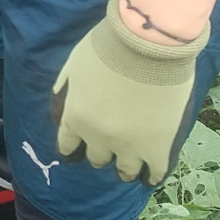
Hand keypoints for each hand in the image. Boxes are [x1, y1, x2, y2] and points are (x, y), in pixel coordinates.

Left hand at [51, 0, 207, 186]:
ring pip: (124, 170)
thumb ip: (66, 88)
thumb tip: (61, 104)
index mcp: (75, 118)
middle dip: (101, 152)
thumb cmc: (108, 46)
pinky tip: (151, 175)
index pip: (67, 145)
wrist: (146, 44)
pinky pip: (154, 172)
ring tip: (130, 169)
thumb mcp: (74, 64)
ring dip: (125, 168)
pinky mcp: (158, 147)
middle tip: (110, 146)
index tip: (78, 150)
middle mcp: (98, 138)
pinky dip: (152, 175)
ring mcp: (129, 146)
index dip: (74, 147)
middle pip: (96, 158)